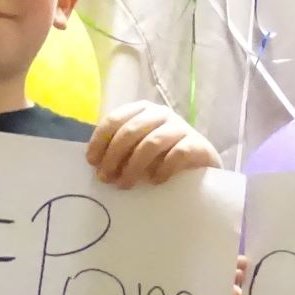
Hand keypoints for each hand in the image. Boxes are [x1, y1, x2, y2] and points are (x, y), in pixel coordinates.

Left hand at [84, 102, 220, 188]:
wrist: (202, 164)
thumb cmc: (163, 156)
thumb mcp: (138, 148)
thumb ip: (120, 149)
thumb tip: (96, 164)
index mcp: (142, 110)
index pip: (115, 119)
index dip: (100, 141)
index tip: (92, 162)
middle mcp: (161, 114)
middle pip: (130, 131)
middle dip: (114, 157)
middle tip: (106, 179)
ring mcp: (181, 127)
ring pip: (151, 143)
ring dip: (134, 166)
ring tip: (126, 184)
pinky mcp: (197, 144)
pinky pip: (176, 154)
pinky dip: (162, 169)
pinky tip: (155, 181)